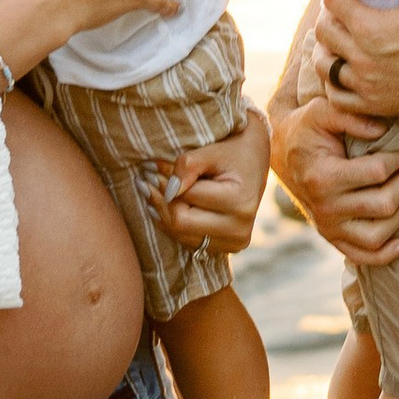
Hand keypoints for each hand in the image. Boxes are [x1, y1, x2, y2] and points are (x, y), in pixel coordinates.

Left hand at [153, 109, 270, 252]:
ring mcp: (235, 242)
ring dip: (162, 213)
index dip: (163, 183)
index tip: (148, 167)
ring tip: (150, 190)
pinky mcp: (227, 248)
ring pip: (180, 236)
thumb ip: (188, 165)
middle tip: (143, 180)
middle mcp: (240, 229)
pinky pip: (188, 241)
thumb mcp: (213, 150)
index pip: (186, 200)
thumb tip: (166, 189)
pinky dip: (173, 224)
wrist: (255, 161)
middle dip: (160, 201)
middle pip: (181, 224)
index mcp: (240, 202)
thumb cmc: (233, 151)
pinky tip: (164, 205)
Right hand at [268, 74, 398, 267]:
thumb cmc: (306, 129)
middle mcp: (325, 207)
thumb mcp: (321, 111)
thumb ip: (350, 116)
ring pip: (377, 235)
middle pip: (384, 204)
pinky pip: (361, 256)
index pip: (378, 172)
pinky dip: (386, 255)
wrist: (281, 152)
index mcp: (323, 176)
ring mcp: (328, 226)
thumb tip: (384, 130)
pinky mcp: (331, 236)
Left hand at [314, 0, 398, 121]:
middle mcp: (360, 57)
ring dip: (326, 49)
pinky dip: (334, 85)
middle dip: (328, 15)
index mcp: (370, 27)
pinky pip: (337, 98)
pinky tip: (343, 74)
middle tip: (341, 10)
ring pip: (324, 65)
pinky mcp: (372, 104)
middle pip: (323, 31)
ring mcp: (364, 83)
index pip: (332, 0)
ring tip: (337, 41)